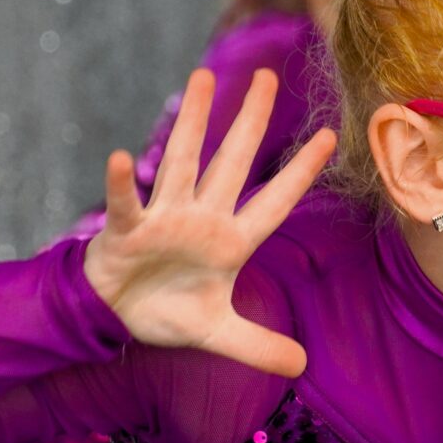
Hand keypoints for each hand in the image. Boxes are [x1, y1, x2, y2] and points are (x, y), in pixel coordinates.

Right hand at [82, 68, 335, 377]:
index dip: (301, 172)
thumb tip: (301, 366)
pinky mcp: (128, 230)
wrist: (114, 316)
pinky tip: (121, 157)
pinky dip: (122, 183)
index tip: (329, 136)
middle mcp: (202, 218)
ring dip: (192, 122)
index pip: (275, 201)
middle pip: (232, 162)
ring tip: (202, 78)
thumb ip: (257, 346)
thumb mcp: (218, 333)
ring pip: (183, 161)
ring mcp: (165, 218)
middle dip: (250, 120)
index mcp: (230, 241)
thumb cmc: (166, 310)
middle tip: (268, 76)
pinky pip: (127, 203)